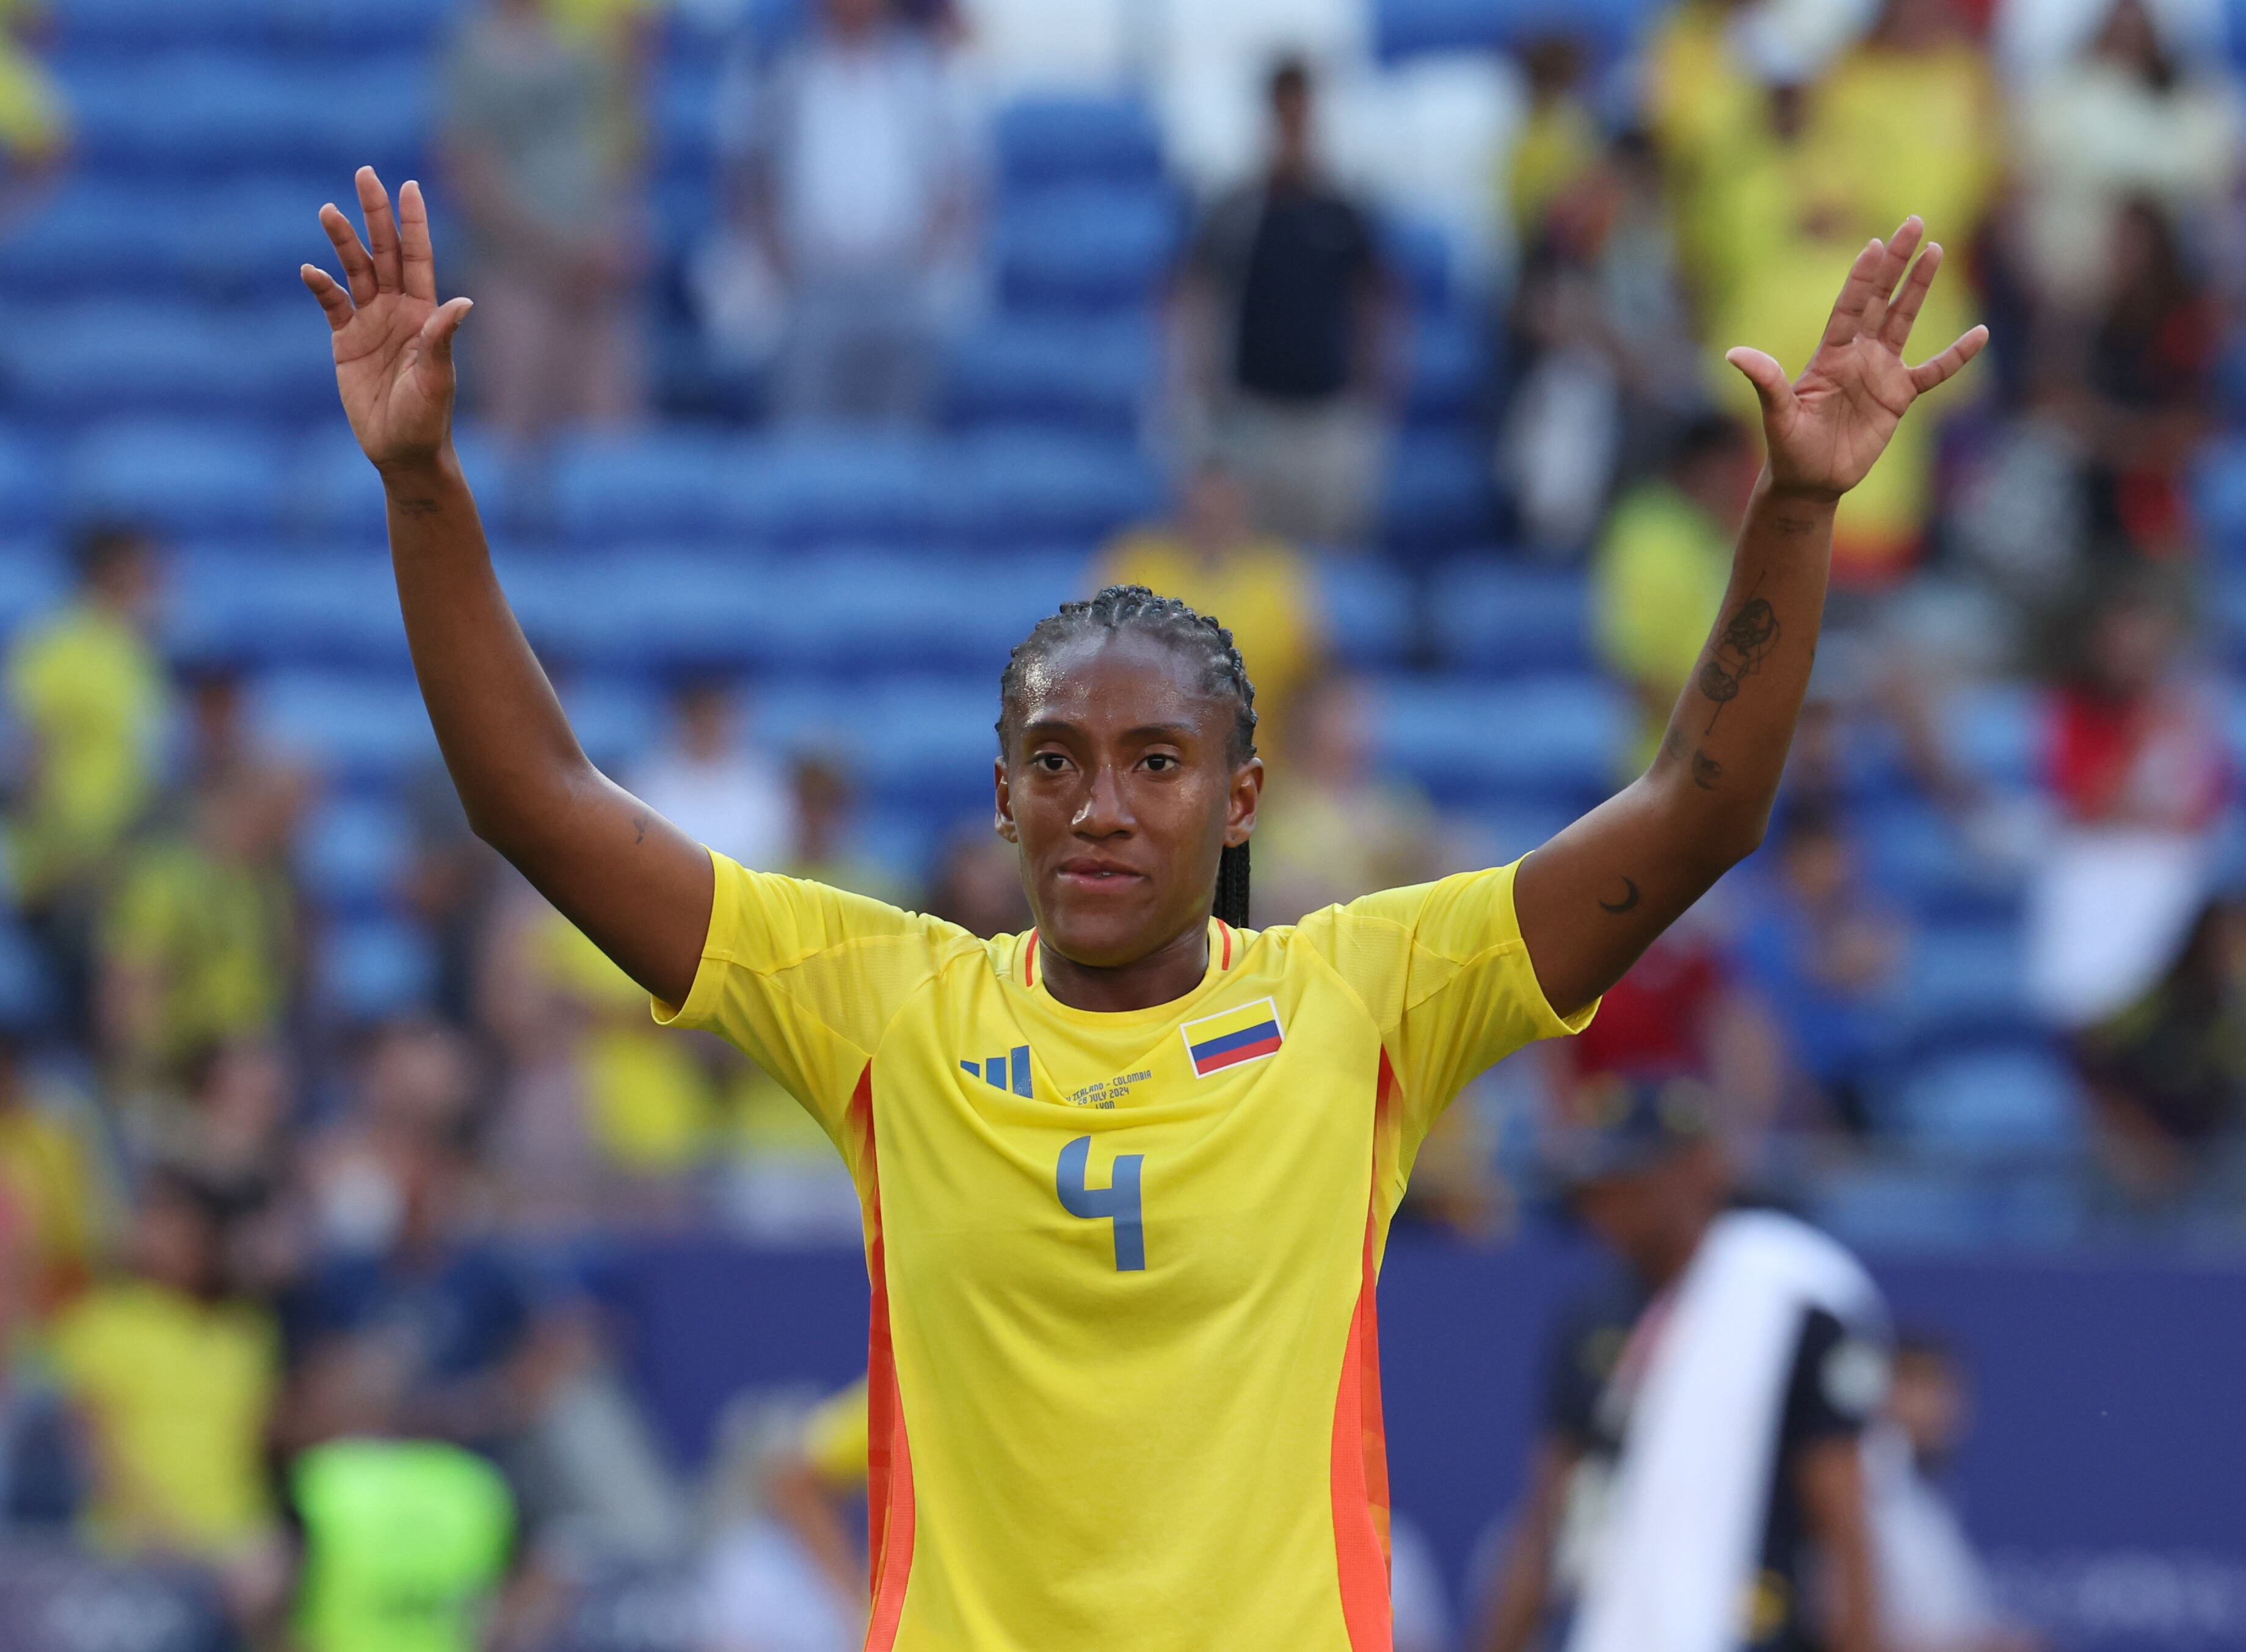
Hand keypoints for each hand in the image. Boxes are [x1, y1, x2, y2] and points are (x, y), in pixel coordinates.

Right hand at [301, 167, 472, 476]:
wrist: (402, 450)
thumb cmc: (428, 417)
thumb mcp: (437, 377)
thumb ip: (442, 338)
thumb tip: (462, 304)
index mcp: (424, 314)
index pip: (419, 258)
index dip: (414, 223)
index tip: (409, 186)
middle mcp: (398, 311)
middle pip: (385, 252)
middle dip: (376, 215)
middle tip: (365, 174)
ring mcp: (370, 323)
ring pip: (356, 270)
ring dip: (343, 242)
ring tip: (328, 210)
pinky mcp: (346, 341)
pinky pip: (331, 304)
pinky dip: (321, 286)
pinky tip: (310, 270)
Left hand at [1725, 216, 1987, 501]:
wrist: (1810, 481)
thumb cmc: (1789, 449)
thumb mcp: (1778, 415)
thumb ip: (1766, 382)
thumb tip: (1733, 354)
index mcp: (1829, 355)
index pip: (1849, 307)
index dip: (1862, 277)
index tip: (1875, 245)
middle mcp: (1856, 355)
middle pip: (1879, 299)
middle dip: (1897, 263)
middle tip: (1913, 223)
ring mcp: (1880, 373)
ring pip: (1904, 320)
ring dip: (1919, 288)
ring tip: (1936, 250)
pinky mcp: (1898, 397)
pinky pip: (1934, 371)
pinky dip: (1956, 356)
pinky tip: (1979, 334)